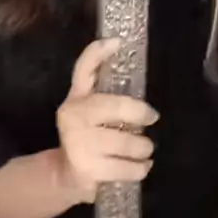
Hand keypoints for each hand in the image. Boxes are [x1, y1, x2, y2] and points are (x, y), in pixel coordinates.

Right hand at [56, 37, 158, 202]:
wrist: (66, 175)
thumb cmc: (88, 135)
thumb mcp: (91, 109)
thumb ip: (105, 88)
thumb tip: (123, 53)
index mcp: (75, 98)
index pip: (83, 69)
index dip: (97, 53)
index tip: (117, 42)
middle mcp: (72, 117)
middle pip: (115, 107)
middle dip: (139, 113)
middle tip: (151, 118)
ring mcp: (79, 144)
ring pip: (126, 142)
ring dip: (143, 147)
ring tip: (144, 149)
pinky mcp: (88, 170)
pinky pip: (126, 168)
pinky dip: (139, 168)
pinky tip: (141, 166)